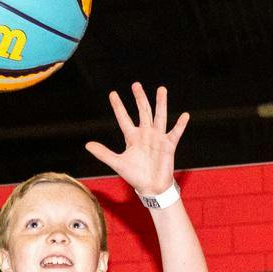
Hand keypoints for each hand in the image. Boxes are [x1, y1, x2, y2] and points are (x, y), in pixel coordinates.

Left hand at [86, 82, 188, 197]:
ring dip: (161, 103)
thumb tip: (87, 145)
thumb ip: (103, 153)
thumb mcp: (118, 163)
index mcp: (132, 137)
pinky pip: (175, 132)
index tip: (113, 94)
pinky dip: (180, 124)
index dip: (118, 106)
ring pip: (159, 116)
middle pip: (142, 111)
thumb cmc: (135, 176)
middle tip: (136, 84)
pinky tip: (185, 115)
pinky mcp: (169, 145)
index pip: (123, 118)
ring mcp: (158, 138)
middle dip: (139, 98)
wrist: (151, 187)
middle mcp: (145, 134)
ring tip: (161, 89)